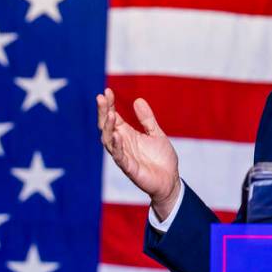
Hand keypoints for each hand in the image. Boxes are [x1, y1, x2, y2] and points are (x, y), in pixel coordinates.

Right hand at [96, 88, 180, 219]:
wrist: (170, 180)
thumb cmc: (161, 159)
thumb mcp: (156, 133)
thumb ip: (147, 119)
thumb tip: (138, 100)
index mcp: (127, 135)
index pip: (113, 117)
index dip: (109, 105)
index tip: (107, 91)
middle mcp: (122, 144)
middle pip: (106, 126)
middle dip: (103, 112)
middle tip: (101, 98)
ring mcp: (124, 156)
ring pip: (108, 141)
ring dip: (107, 127)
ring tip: (109, 113)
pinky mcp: (129, 168)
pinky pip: (119, 157)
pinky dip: (117, 146)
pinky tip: (116, 135)